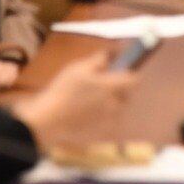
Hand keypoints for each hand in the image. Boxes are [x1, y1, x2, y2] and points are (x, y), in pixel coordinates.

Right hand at [10, 52, 135, 148]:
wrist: (48, 119)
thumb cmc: (63, 90)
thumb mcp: (79, 67)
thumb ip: (98, 59)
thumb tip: (111, 54)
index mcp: (111, 87)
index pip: (134, 79)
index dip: (132, 73)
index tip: (125, 70)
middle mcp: (114, 104)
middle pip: (126, 94)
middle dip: (119, 88)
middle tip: (103, 83)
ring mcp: (107, 119)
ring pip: (117, 108)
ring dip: (111, 102)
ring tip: (93, 97)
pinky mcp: (99, 130)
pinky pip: (108, 121)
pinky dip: (102, 115)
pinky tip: (88, 111)